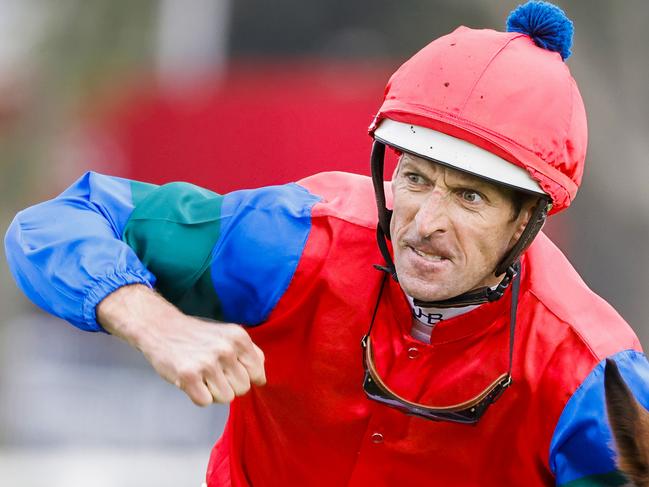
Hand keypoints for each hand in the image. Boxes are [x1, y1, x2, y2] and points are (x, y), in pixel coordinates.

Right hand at [97, 284, 265, 405]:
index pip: (257, 374)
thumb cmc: (198, 336)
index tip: (230, 371)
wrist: (161, 328)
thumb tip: (261, 378)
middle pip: (243, 389)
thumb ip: (250, 353)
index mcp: (239, 338)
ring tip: (202, 376)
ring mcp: (207, 363)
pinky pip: (205, 402)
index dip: (245, 377)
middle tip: (212, 372)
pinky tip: (191, 381)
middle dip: (229, 385)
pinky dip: (198, 396)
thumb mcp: (228, 335)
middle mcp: (226, 349)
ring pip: (226, 398)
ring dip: (214, 392)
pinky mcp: (188, 376)